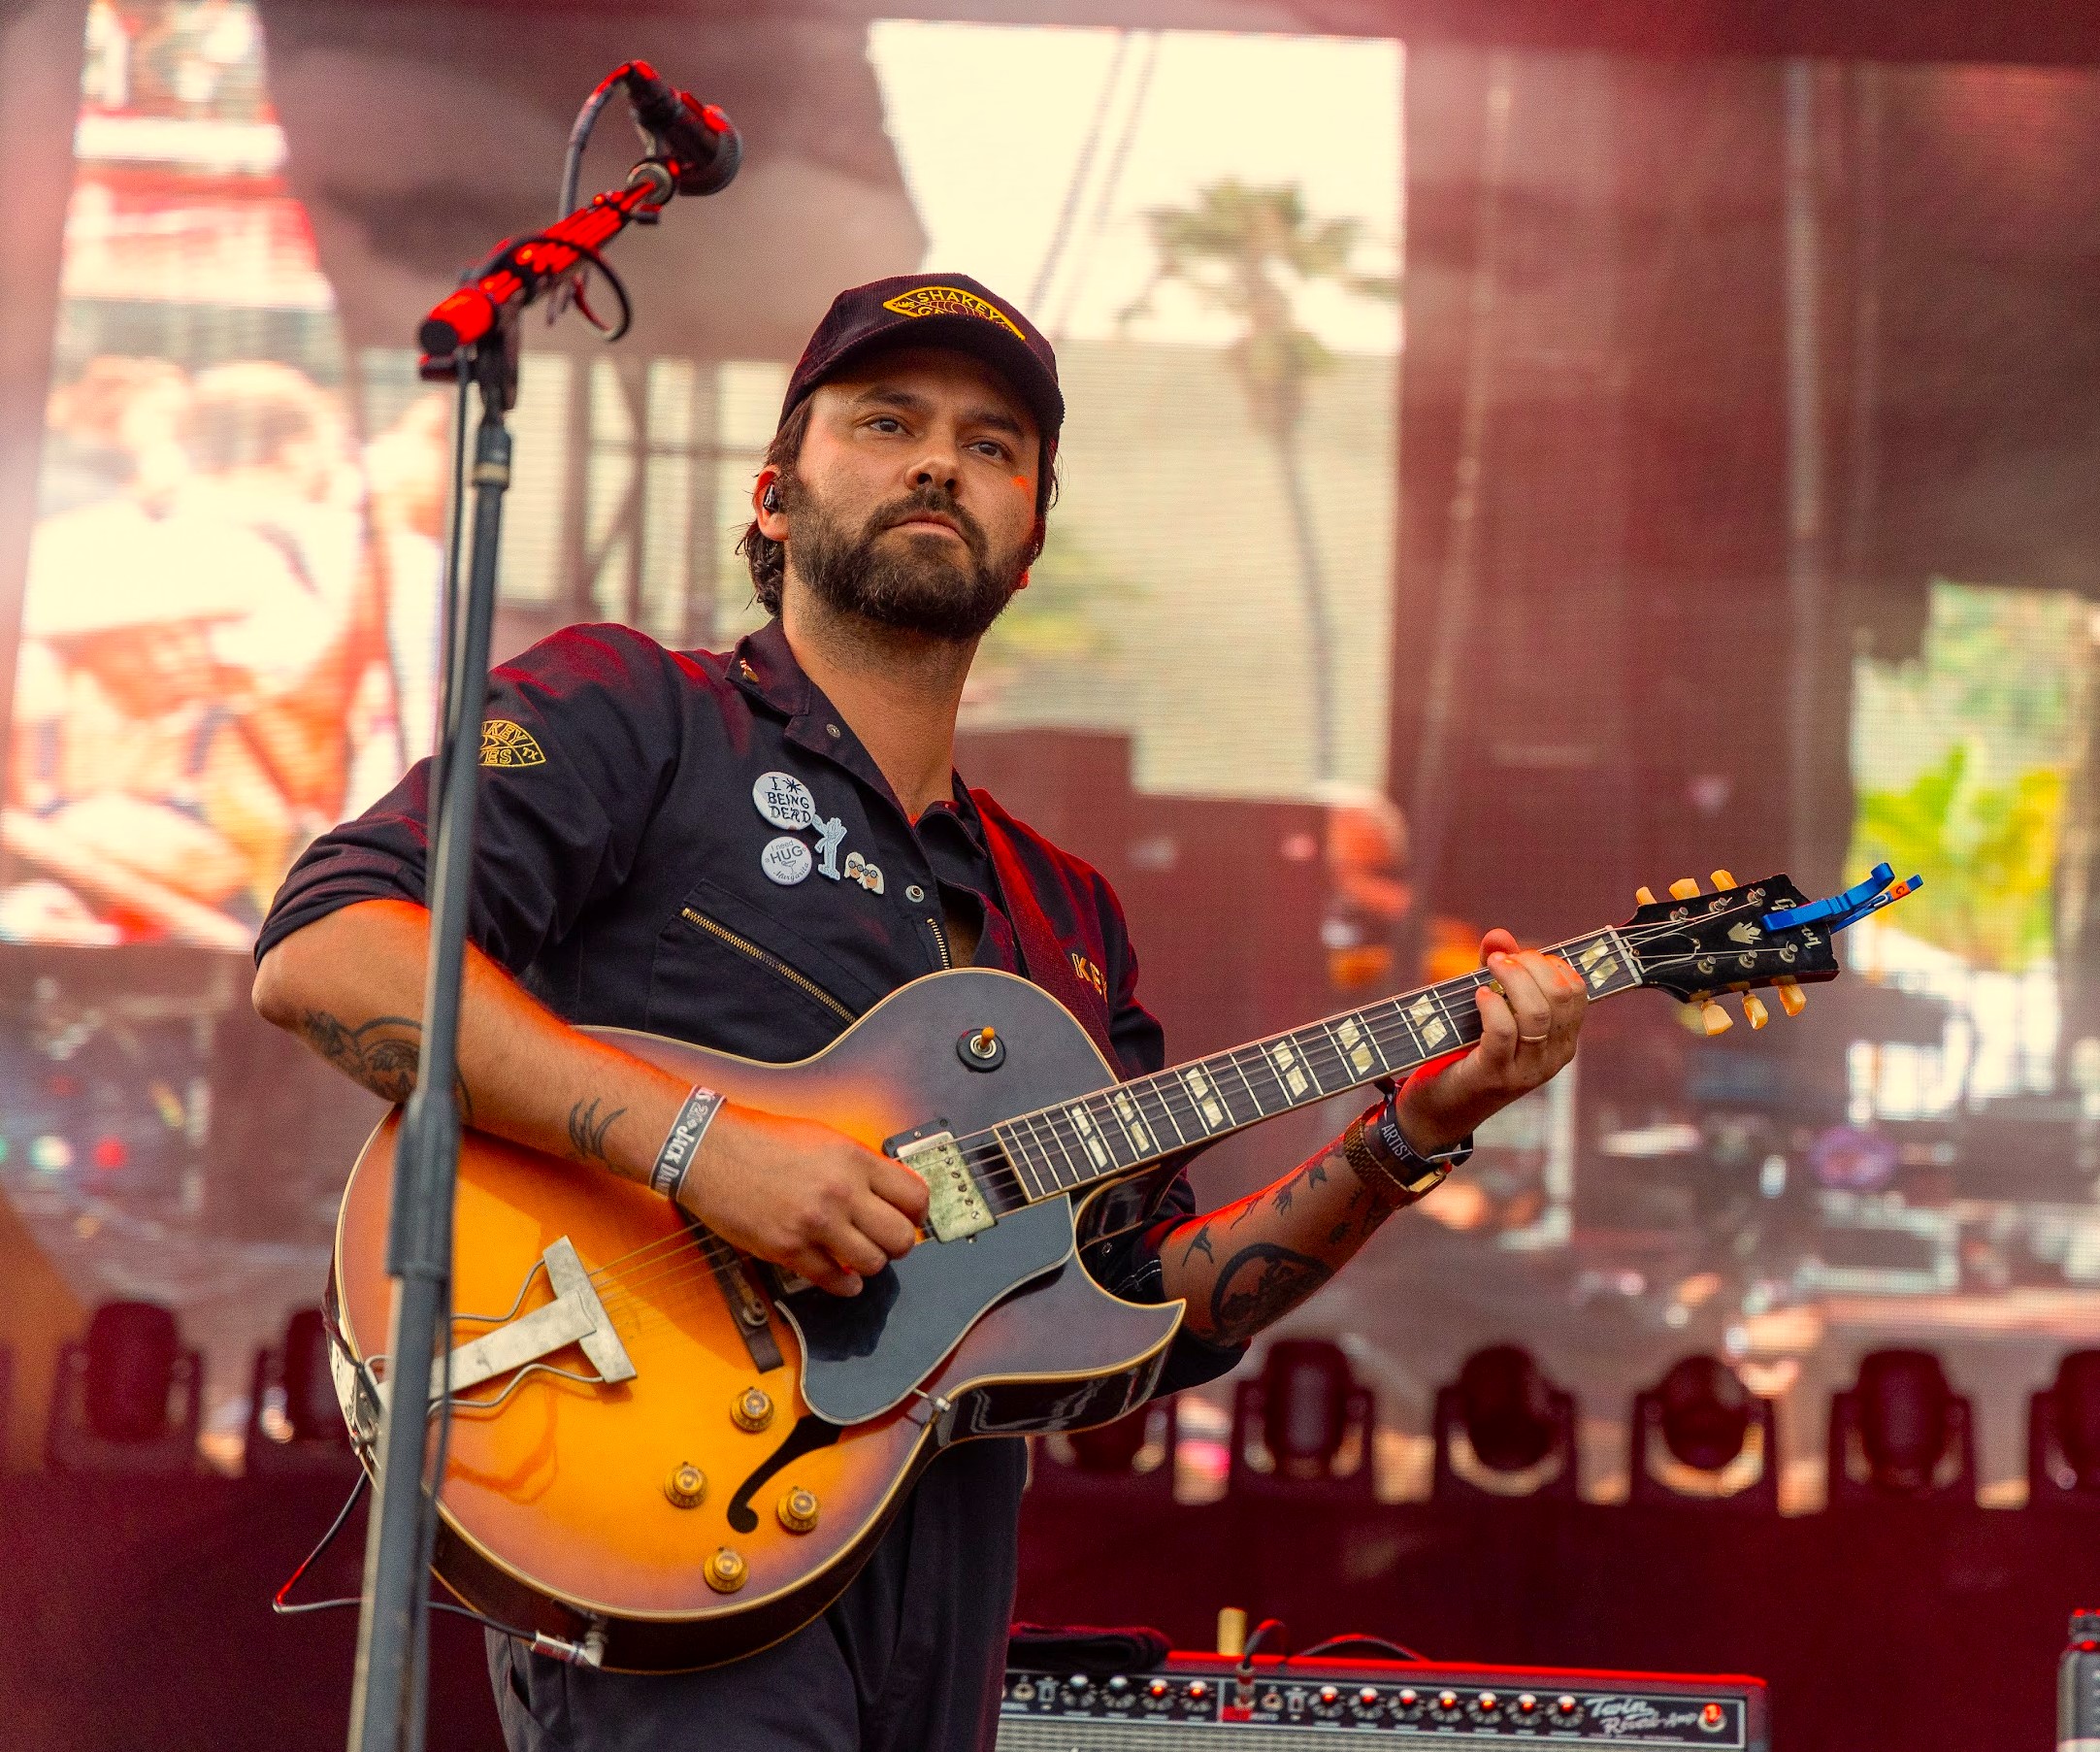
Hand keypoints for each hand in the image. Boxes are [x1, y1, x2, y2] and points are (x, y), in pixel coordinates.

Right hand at [676, 1104, 930, 1296]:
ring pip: (873, 1263)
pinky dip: (844, 1283)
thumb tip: (891, 1190)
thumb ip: (860, 1165)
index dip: (918, 1212)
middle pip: (901, 1237)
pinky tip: (843, 1276)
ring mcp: (815, 1223)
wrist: (709, 1152)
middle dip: (899, 1244)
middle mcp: (841, 1192)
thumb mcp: (824, 1138)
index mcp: (854, 1159)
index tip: (912, 1217)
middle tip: (889, 1241)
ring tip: (860, 1255)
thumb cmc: (761, 1140)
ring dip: (870, 1263)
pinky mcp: (788, 1249)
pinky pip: (834, 1279)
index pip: (914, 1196)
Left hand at [1394, 929, 1585, 1154]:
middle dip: (1532, 966)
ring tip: (1489, 967)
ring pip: (1537, 1013)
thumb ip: (1497, 973)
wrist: (1440, 1113)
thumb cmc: (1467, 1055)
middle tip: (1501, 959)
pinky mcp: (1495, 1076)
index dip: (1551, 964)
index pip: (1577, 992)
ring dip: (1512, 979)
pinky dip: (1492, 1006)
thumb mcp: (1489, 1012)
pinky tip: (1480, 994)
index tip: (1521, 955)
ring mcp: (1526, 1070)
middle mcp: (1552, 1057)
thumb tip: (1499, 936)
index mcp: (1560, 1041)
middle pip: (1561, 997)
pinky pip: (1503, 1033)